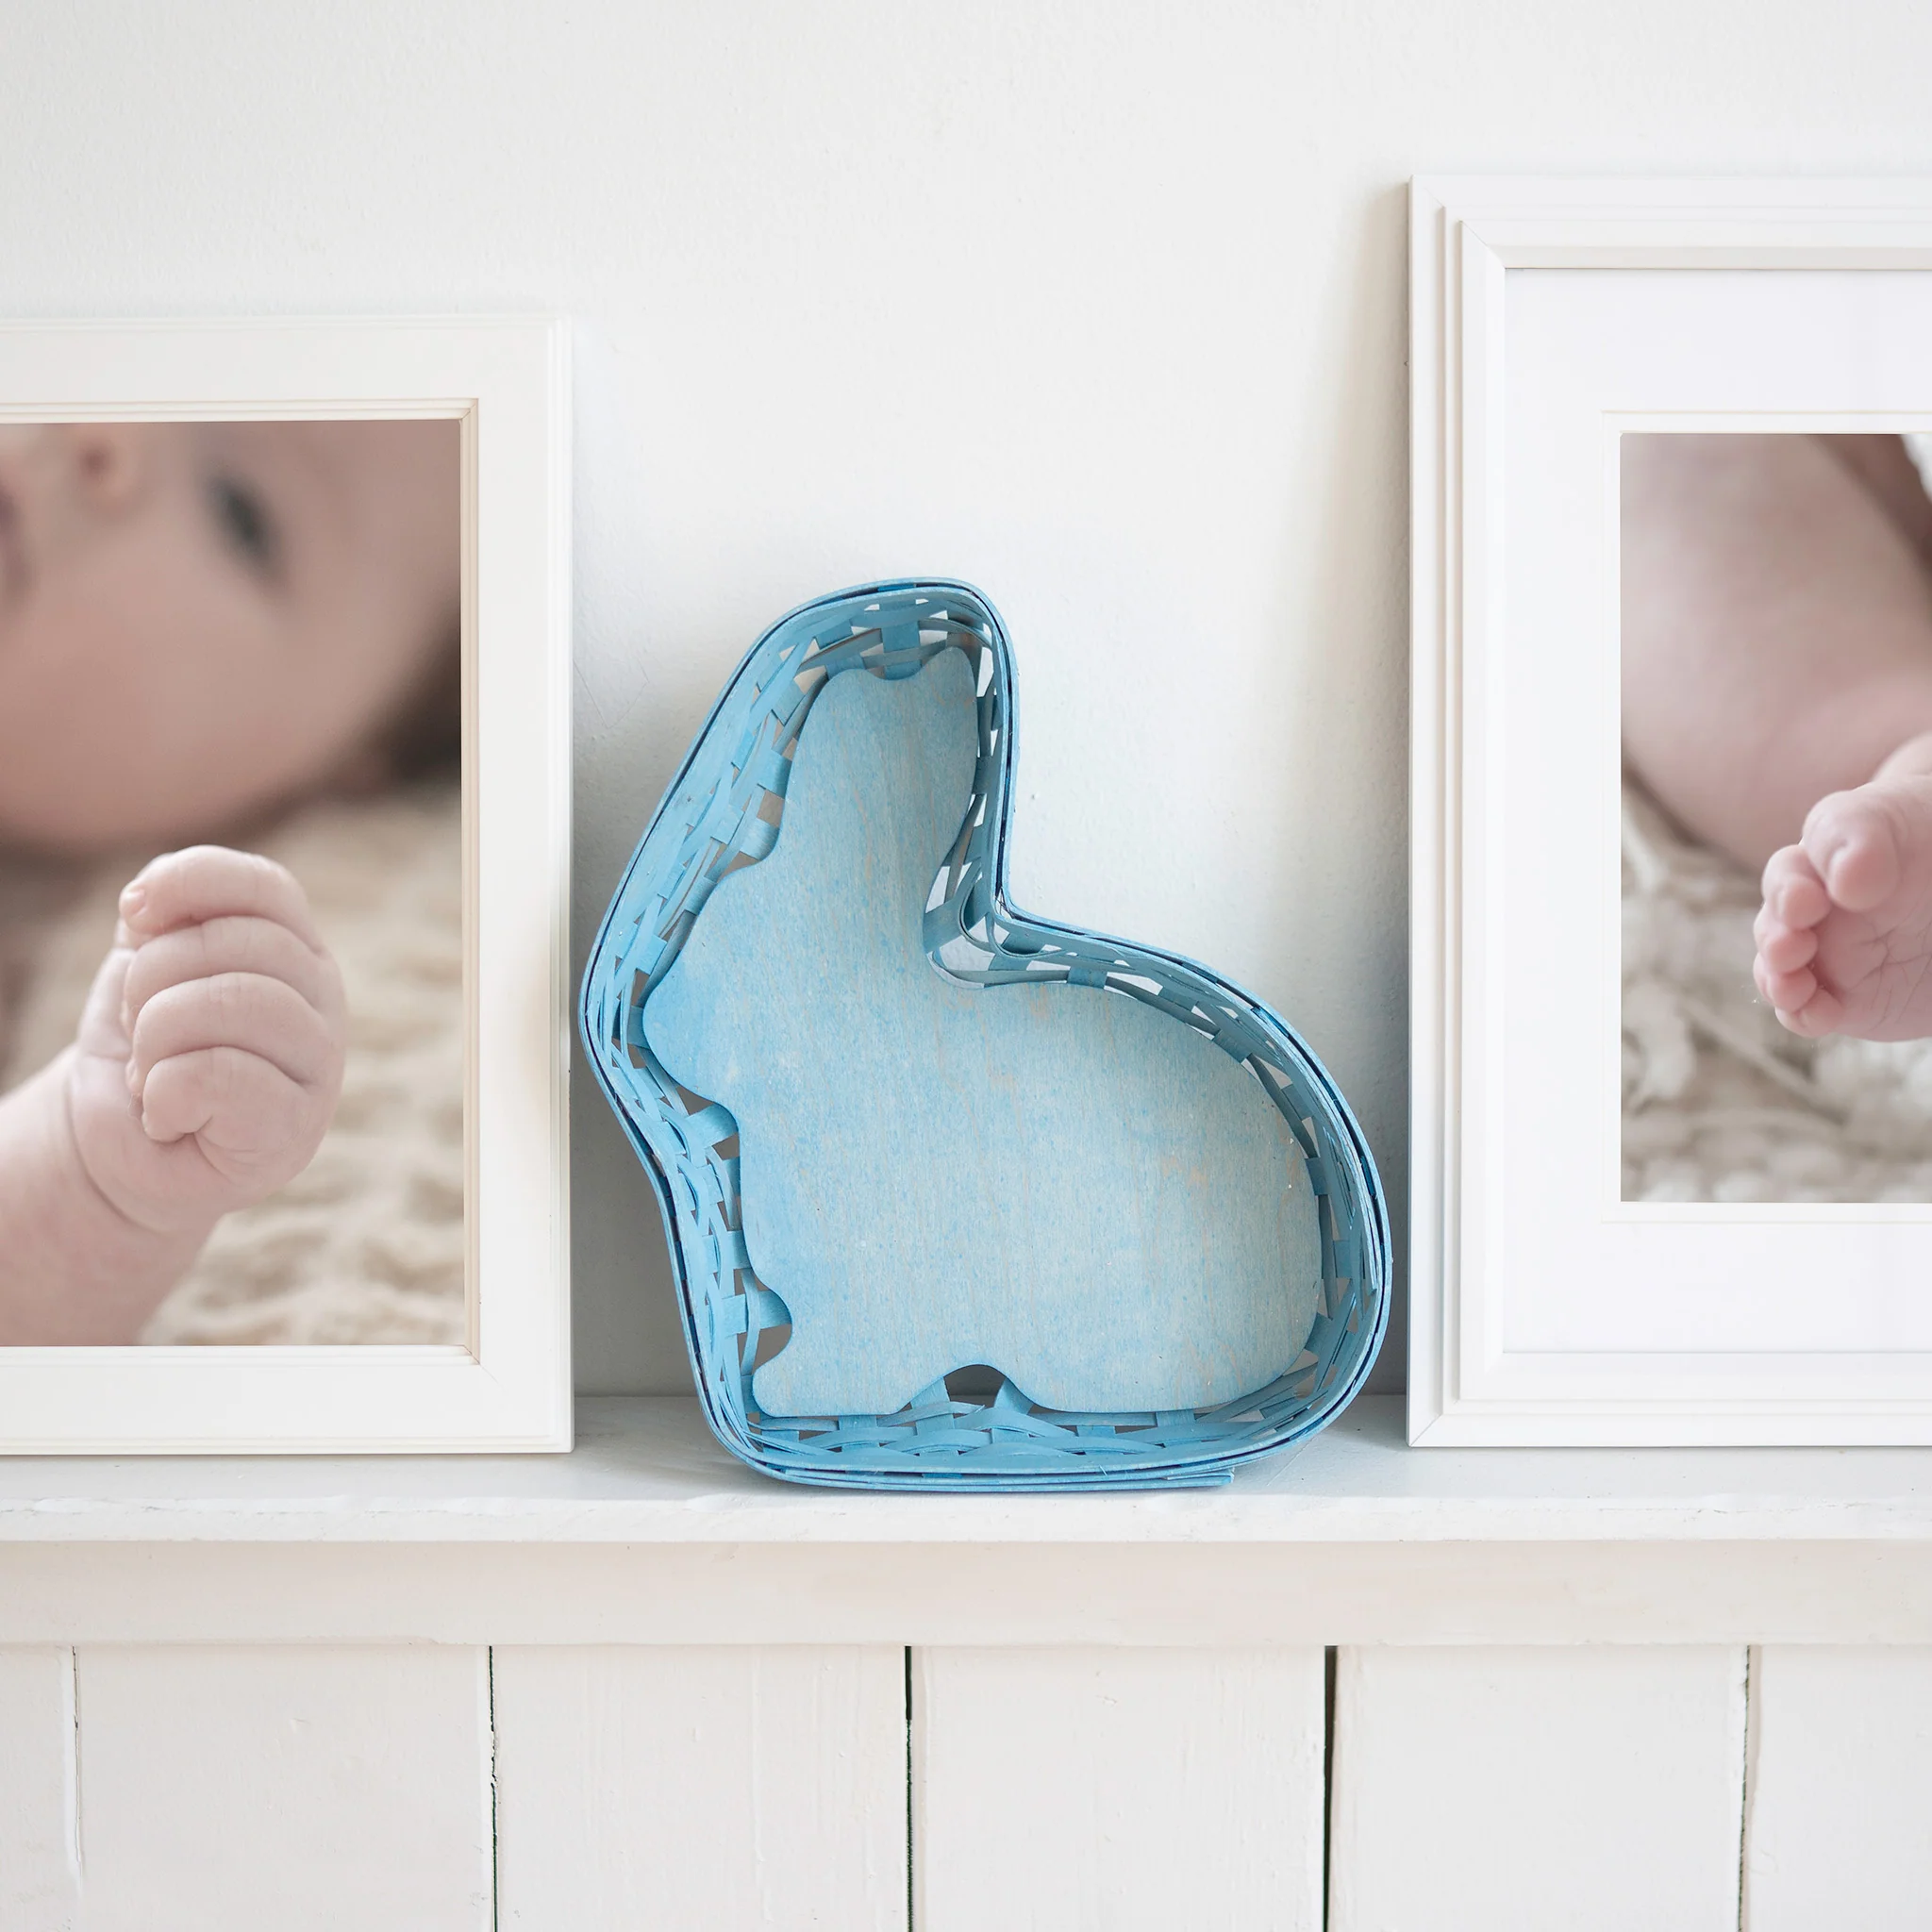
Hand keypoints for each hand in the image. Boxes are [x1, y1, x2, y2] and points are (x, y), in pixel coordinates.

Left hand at [66, 847, 346, 1236]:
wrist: (131, 1153)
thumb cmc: (147, 1054)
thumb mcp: (146, 968)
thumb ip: (159, 920)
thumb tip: (146, 901)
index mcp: (298, 950)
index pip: (265, 886)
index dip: (189, 882)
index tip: (131, 916)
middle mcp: (325, 1000)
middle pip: (237, 944)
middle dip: (153, 978)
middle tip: (139, 1027)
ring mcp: (319, 1067)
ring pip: (231, 1003)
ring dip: (155, 1038)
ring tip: (149, 1070)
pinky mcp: (292, 1129)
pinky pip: (217, 1075)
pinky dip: (164, 1093)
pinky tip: (167, 1114)